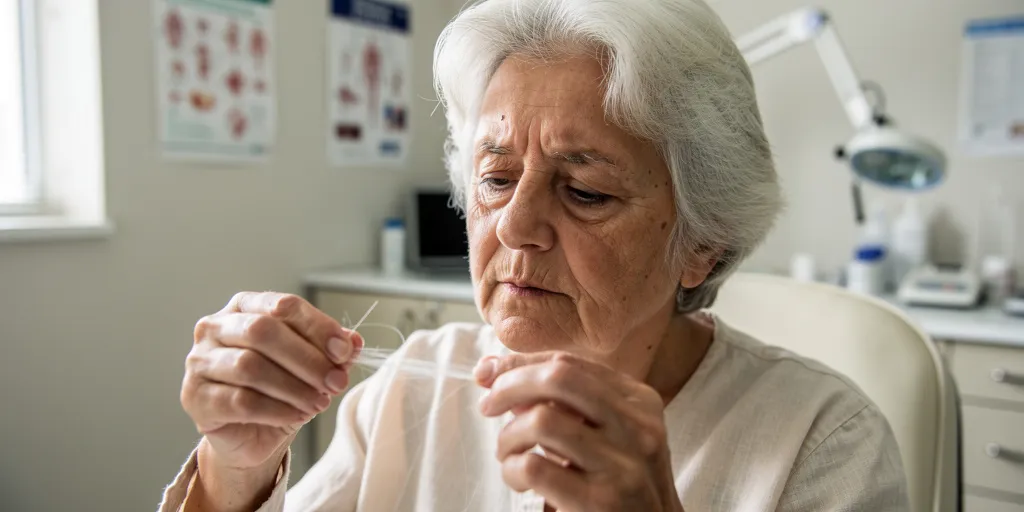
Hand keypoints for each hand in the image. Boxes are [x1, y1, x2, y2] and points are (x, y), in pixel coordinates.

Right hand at [181, 292, 362, 470]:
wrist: (251, 432)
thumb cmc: (280, 388)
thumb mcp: (311, 365)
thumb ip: (331, 350)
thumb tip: (353, 343)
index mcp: (244, 306)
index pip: (283, 305)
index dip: (318, 327)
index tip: (344, 351)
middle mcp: (215, 327)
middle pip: (263, 332)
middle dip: (307, 359)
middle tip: (335, 381)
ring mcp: (199, 362)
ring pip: (250, 367)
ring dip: (294, 387)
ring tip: (319, 402)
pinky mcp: (195, 398)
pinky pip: (240, 401)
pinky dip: (277, 409)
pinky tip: (297, 415)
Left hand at [475, 352, 683, 511]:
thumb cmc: (621, 483)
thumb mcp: (605, 435)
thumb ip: (561, 404)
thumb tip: (493, 372)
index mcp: (639, 401)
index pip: (568, 363)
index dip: (520, 364)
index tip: (489, 375)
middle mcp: (637, 426)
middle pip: (557, 378)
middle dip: (509, 385)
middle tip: (489, 406)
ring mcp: (622, 463)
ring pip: (541, 421)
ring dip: (509, 436)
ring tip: (509, 454)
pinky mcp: (601, 500)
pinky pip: (533, 466)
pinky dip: (513, 470)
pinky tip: (520, 480)